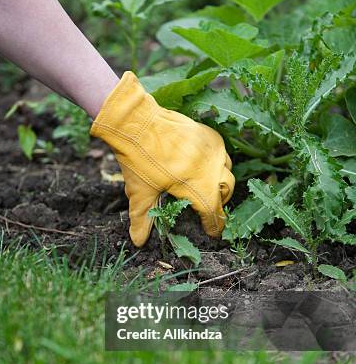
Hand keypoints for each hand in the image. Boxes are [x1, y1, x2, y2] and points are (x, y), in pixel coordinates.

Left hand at [90, 72, 234, 246]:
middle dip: (220, 202)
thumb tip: (139, 242)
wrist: (137, 121)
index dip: (214, 225)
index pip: (213, 212)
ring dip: (222, 181)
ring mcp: (212, 150)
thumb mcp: (140, 192)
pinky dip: (218, 162)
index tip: (213, 233)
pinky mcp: (208, 134)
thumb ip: (142, 219)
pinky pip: (221, 152)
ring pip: (227, 170)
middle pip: (226, 191)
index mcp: (197, 187)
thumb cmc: (138, 159)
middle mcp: (211, 169)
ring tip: (209, 186)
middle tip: (209, 208)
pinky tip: (205, 164)